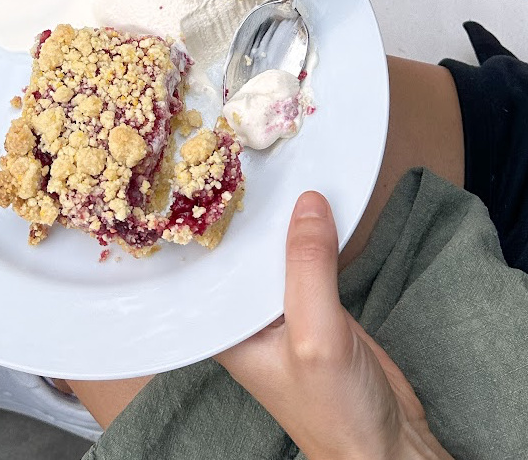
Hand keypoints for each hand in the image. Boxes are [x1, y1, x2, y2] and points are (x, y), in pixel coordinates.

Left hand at [216, 192, 452, 459]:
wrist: (387, 446)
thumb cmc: (334, 411)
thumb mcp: (316, 335)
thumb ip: (309, 269)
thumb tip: (308, 203)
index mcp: (225, 331)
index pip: (209, 269)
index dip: (207, 227)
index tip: (204, 179)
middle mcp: (246, 318)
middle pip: (244, 257)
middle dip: (246, 217)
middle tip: (239, 160)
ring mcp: (282, 312)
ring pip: (277, 256)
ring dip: (282, 225)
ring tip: (274, 174)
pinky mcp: (316, 308)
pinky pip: (309, 263)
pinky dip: (313, 240)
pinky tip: (312, 210)